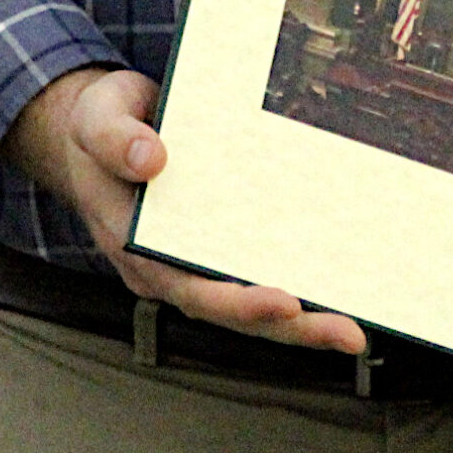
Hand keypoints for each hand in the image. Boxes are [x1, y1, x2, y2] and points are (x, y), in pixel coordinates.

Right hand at [0, 65, 366, 352]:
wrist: (99, 128)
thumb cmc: (101, 124)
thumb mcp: (99, 117)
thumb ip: (116, 139)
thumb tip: (151, 159)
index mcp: (137, 245)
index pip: (192, 287)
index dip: (238, 303)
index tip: (285, 303)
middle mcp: (167, 265)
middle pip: (232, 309)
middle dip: (292, 327)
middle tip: (347, 334)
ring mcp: (191, 258)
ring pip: (249, 299)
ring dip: (301, 320)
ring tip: (353, 330)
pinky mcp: (212, 241)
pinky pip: (254, 270)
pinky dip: (294, 285)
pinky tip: (336, 287)